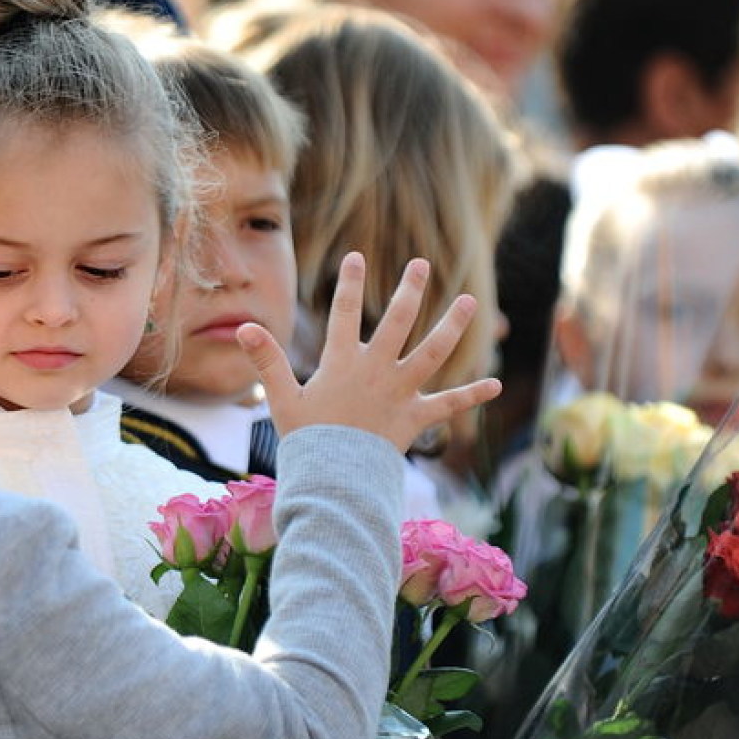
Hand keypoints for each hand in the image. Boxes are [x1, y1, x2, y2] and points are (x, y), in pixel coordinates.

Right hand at [237, 253, 500, 452]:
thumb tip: (242, 328)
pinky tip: (496, 385)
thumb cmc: (306, 441)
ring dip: (452, 326)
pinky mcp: (415, 419)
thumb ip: (267, 361)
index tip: (356, 257)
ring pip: (432, 353)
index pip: (345, 314)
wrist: (334, 481)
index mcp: (342, 364)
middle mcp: (376, 371)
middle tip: (421, 264)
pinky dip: (472, 395)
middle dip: (410, 290)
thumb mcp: (282, 399)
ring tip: (470, 301)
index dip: (350, 285)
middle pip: (398, 322)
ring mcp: (399, 393)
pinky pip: (448, 405)